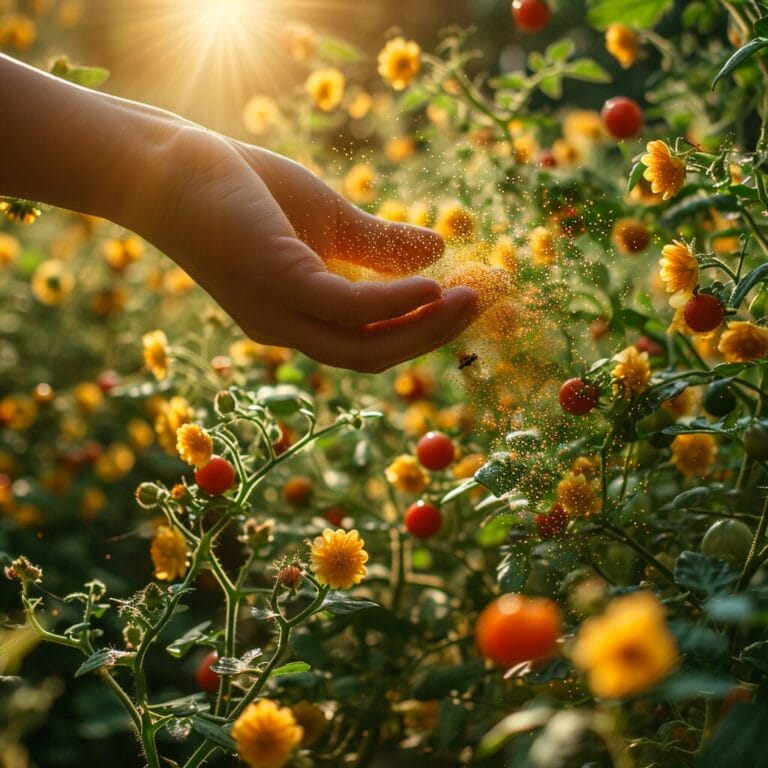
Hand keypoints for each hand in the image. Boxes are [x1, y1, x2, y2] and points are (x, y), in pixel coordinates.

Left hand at [140, 129, 478, 371]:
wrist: (164, 161)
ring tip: (469, 302)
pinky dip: (393, 305)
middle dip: (430, 338)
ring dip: (423, 330)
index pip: (366, 339)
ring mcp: (277, 311)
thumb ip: (378, 244)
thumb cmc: (242, 189)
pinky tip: (432, 287)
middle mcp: (286, 328)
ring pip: (361, 345)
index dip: (418, 330)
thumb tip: (439, 252)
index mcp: (297, 316)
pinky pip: (344, 308)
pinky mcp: (274, 280)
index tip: (463, 304)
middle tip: (478, 308)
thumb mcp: (325, 220)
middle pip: (370, 355)